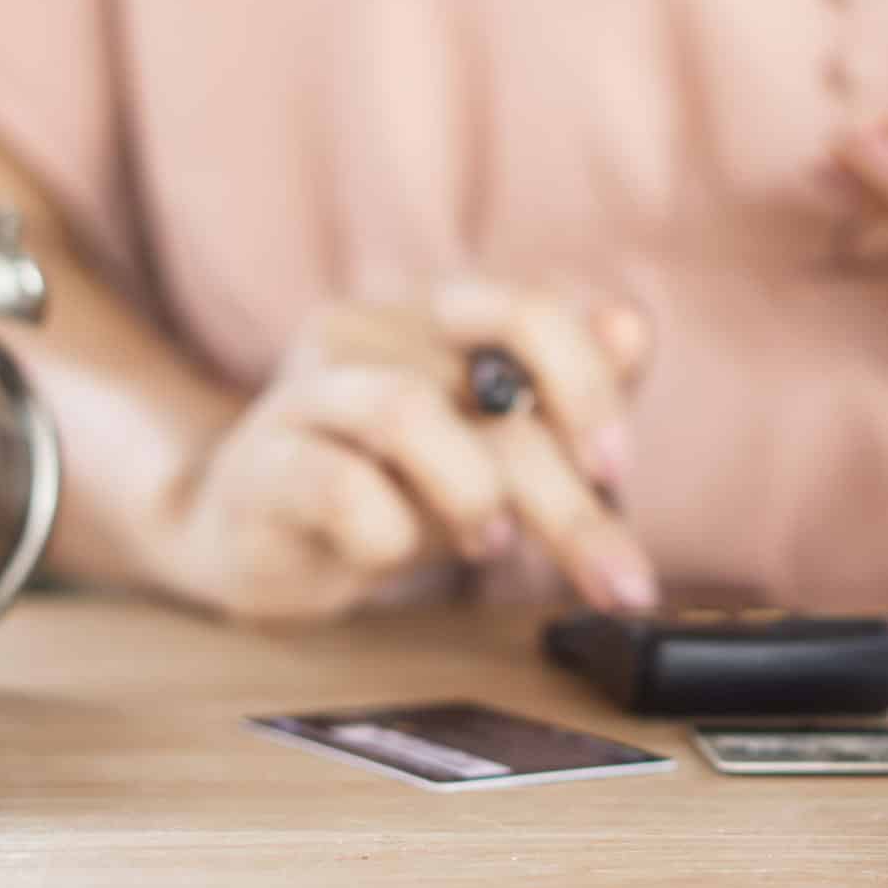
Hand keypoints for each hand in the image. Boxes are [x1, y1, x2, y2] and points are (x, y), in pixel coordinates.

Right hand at [152, 281, 657, 623]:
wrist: (255, 531)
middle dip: (568, 496)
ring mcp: (306, 392)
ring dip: (473, 494)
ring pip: (406, 411)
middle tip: (615, 579)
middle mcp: (373, 331)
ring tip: (490, 546)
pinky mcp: (258, 466)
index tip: (617, 468)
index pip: (532, 309)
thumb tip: (632, 330)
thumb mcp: (500, 443)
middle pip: (492, 385)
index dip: (588, 386)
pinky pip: (335, 485)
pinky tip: (391, 552)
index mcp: (441, 311)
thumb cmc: (398, 481)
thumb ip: (571, 392)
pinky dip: (387, 532)